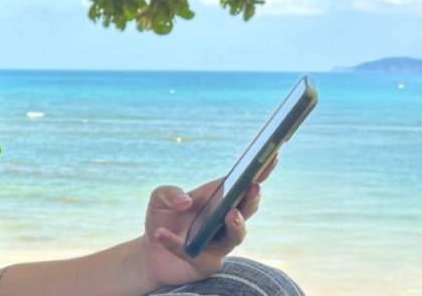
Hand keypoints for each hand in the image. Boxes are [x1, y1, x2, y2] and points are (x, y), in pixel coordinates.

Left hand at [135, 157, 276, 288]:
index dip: (258, 172)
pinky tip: (163, 235)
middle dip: (251, 199)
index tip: (271, 157)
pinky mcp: (205, 264)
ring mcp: (219, 244)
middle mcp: (224, 222)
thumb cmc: (162, 220)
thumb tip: (185, 202)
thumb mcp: (158, 199)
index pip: (241, 185)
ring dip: (236, 225)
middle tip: (253, 187)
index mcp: (216, 200)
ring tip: (230, 214)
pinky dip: (177, 244)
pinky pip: (197, 255)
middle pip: (246, 210)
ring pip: (236, 236)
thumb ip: (168, 193)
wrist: (150, 253)